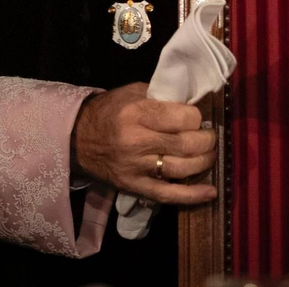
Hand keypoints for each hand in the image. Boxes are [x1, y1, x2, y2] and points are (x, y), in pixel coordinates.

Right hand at [70, 82, 216, 203]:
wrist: (77, 137)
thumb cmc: (108, 111)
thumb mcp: (132, 92)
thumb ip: (161, 97)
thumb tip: (192, 104)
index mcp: (137, 113)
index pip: (183, 118)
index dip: (197, 117)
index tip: (197, 117)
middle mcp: (137, 141)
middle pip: (186, 144)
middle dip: (206, 140)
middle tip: (209, 135)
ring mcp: (136, 167)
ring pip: (182, 168)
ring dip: (204, 162)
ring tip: (209, 154)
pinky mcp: (135, 186)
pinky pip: (168, 194)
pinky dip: (192, 195)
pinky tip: (211, 192)